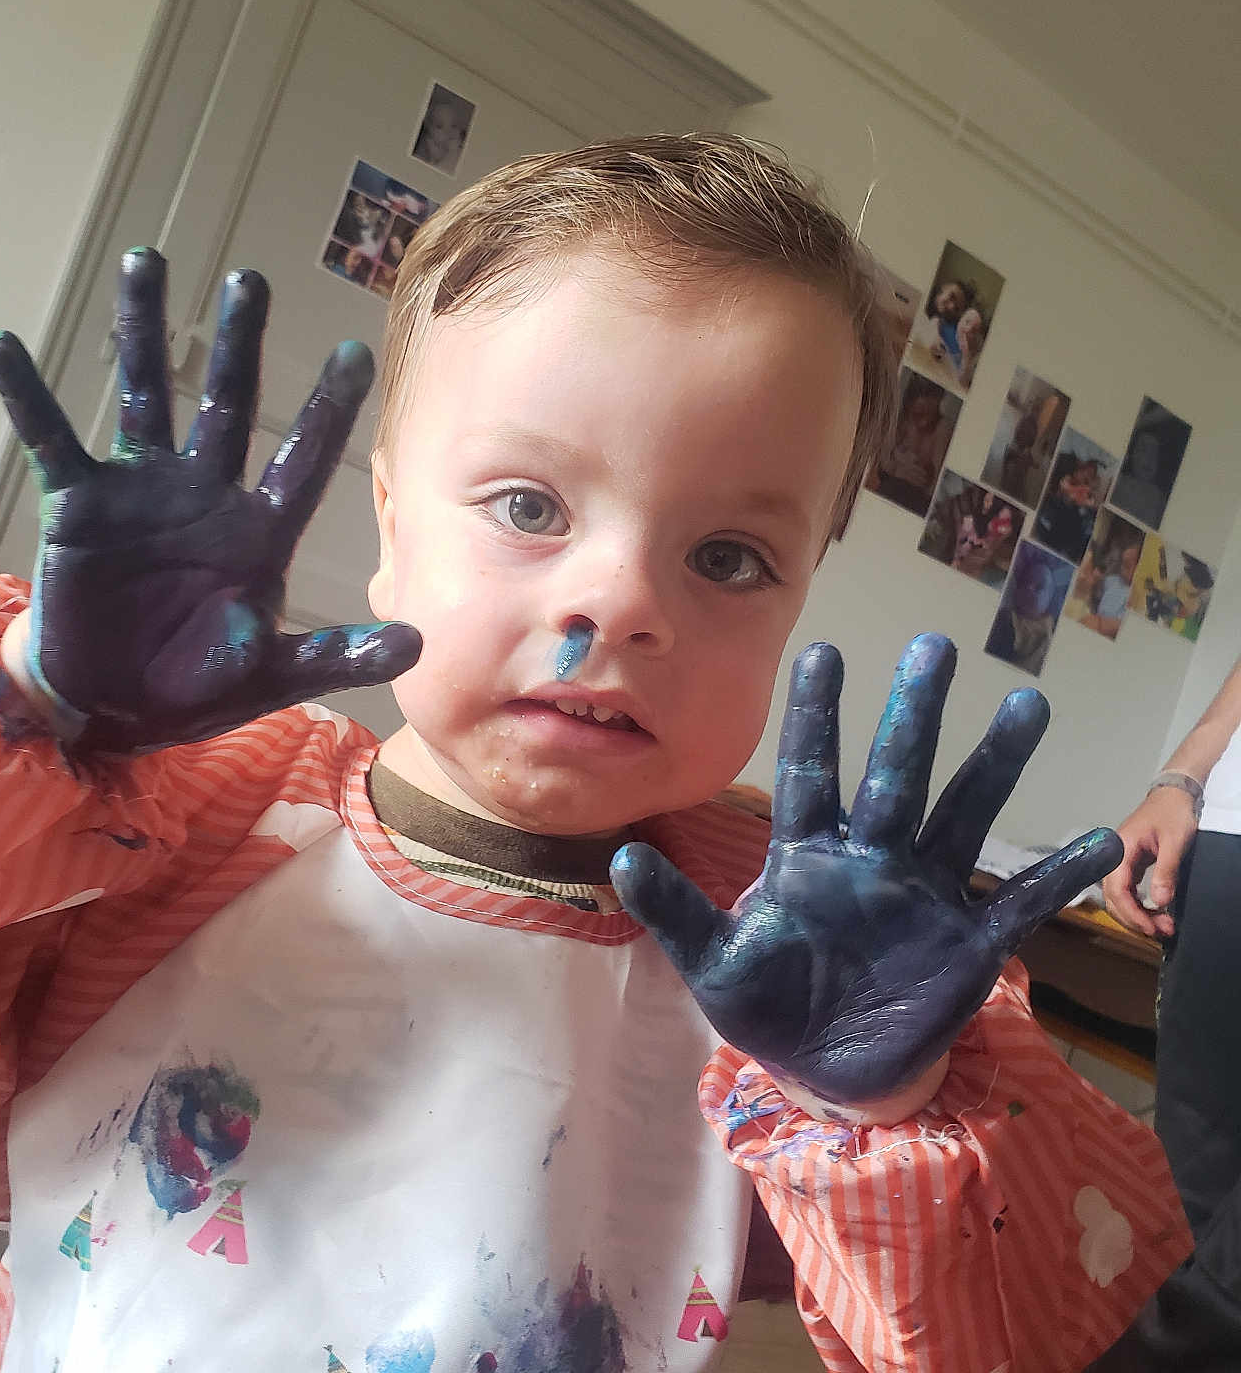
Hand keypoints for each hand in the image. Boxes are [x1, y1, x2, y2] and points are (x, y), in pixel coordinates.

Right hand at [0, 247, 420, 752]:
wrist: (114, 707)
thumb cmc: (197, 686)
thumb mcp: (273, 675)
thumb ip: (336, 655)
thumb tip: (419, 645)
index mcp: (259, 532)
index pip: (302, 460)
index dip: (328, 409)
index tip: (356, 352)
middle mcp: (204, 495)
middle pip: (228, 405)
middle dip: (239, 344)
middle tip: (249, 280)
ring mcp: (141, 492)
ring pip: (147, 397)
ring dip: (143, 333)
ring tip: (144, 262)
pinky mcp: (76, 504)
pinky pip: (50, 438)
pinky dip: (26, 396)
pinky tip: (1, 345)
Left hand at [611, 634, 1120, 1109]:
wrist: (823, 1072)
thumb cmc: (767, 1005)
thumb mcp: (713, 963)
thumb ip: (675, 910)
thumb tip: (619, 854)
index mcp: (807, 858)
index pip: (810, 773)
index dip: (816, 717)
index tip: (824, 651)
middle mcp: (870, 860)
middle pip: (894, 774)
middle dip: (911, 715)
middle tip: (933, 646)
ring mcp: (923, 897)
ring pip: (961, 816)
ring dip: (994, 765)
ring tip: (1027, 703)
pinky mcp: (966, 946)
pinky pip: (1017, 906)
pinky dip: (1056, 879)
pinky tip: (1099, 843)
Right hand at [1101, 786, 1196, 937]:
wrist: (1173, 795)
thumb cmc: (1172, 812)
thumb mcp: (1174, 842)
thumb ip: (1165, 871)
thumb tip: (1161, 901)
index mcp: (1120, 850)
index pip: (1116, 889)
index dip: (1131, 912)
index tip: (1150, 927)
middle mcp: (1115, 858)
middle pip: (1113, 898)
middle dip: (1135, 919)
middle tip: (1161, 931)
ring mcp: (1121, 862)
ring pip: (1119, 897)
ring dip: (1137, 914)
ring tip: (1161, 925)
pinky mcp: (1131, 864)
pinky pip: (1128, 891)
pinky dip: (1139, 905)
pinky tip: (1154, 912)